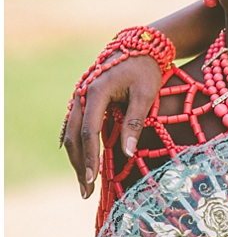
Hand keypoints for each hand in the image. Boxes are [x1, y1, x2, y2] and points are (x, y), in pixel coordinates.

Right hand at [61, 52, 161, 198]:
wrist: (140, 46)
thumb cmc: (146, 70)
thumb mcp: (146, 94)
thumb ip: (135, 122)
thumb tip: (127, 154)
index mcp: (96, 91)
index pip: (89, 131)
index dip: (90, 157)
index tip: (92, 179)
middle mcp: (82, 94)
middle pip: (74, 136)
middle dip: (78, 164)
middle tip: (85, 190)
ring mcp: (80, 96)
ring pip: (71, 132)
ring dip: (76, 157)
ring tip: (84, 182)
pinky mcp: (84, 99)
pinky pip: (75, 125)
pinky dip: (77, 144)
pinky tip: (80, 161)